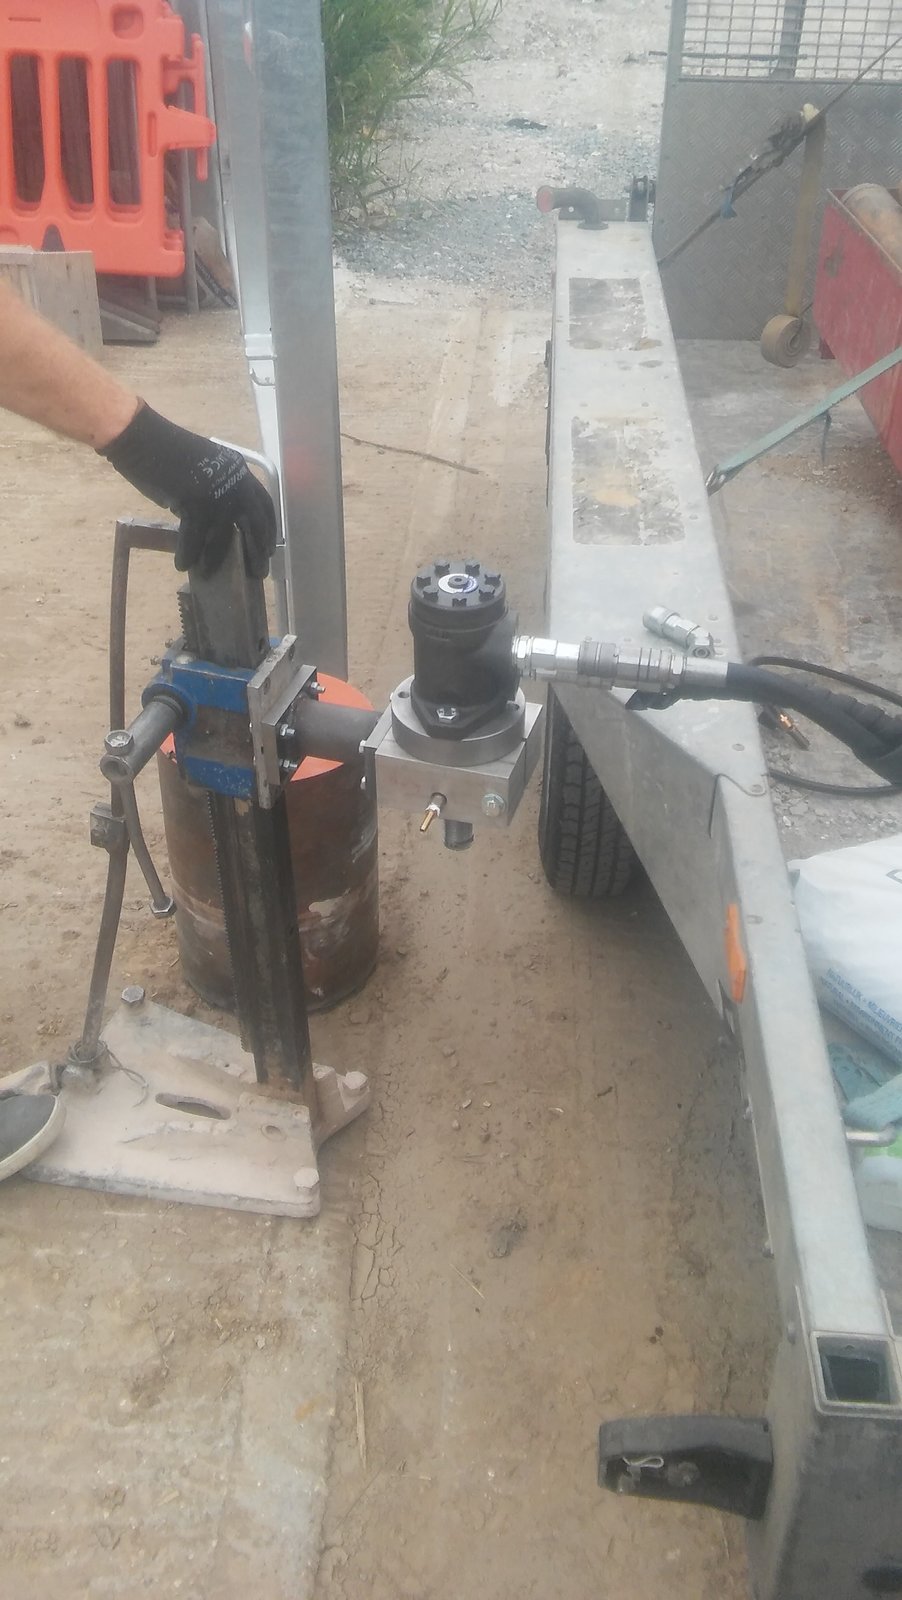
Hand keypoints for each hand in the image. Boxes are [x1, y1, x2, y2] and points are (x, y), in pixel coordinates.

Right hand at [99, 403, 276, 578]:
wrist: (140, 438)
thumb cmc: (165, 451)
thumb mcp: (203, 470)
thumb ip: (216, 492)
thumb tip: (216, 522)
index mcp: (238, 470)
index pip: (263, 502)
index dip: (268, 527)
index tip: (269, 547)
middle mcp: (234, 481)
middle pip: (255, 522)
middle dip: (258, 549)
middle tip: (258, 571)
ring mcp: (217, 492)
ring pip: (224, 534)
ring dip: (217, 558)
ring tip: (211, 574)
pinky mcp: (196, 502)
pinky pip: (195, 536)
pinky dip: (188, 552)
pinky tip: (183, 564)